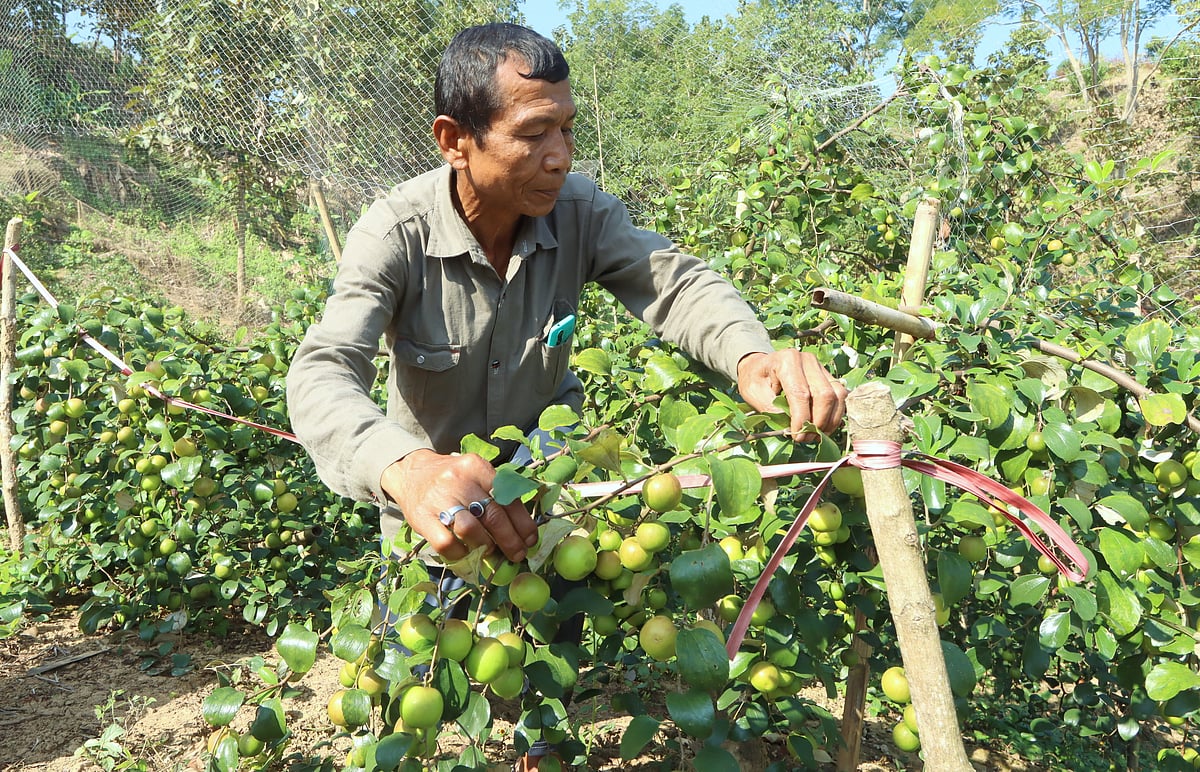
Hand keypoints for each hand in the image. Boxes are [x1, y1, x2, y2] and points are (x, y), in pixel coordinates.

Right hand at [380, 450, 539, 562]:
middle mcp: (459, 480)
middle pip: (493, 516)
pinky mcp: (422, 518)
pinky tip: (466, 553)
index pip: (508, 497)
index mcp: (477, 467)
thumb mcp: (476, 475)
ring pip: (471, 530)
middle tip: (518, 553)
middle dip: (511, 540)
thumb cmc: (452, 480)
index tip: (530, 539)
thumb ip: (497, 495)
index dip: (523, 523)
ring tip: (491, 550)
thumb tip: (523, 529)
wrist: (412, 474)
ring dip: (486, 546)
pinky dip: (461, 554)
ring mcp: (439, 499)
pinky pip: (447, 543)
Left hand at [736, 350, 846, 440]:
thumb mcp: (753, 394)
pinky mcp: (828, 375)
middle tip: (805, 438)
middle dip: (818, 422)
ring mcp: (820, 367)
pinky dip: (835, 415)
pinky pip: (841, 397)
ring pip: (838, 395)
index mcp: (787, 361)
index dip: (801, 419)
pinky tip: (823, 427)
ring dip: (830, 420)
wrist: (760, 365)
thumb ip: (771, 409)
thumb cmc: (755, 379)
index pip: (801, 394)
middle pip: (824, 394)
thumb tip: (792, 428)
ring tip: (815, 435)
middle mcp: (808, 360)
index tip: (796, 436)